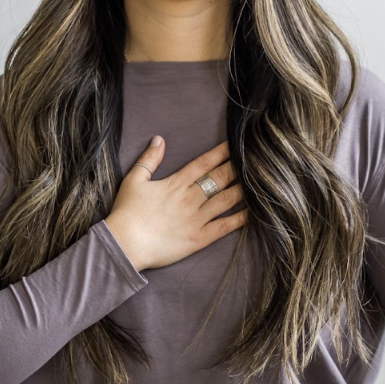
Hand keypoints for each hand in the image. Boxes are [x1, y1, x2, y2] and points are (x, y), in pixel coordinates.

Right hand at [104, 137, 248, 271]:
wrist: (125, 244)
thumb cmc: (126, 213)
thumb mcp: (134, 180)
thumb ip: (149, 159)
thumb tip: (159, 139)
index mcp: (176, 183)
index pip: (204, 163)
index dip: (222, 152)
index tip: (236, 144)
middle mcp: (190, 198)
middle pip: (221, 178)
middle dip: (238, 167)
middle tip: (254, 159)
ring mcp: (196, 219)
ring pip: (226, 200)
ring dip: (243, 189)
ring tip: (259, 181)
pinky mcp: (199, 239)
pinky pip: (224, 227)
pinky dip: (240, 218)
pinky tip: (253, 211)